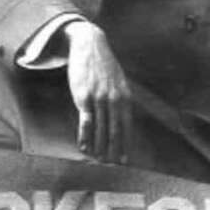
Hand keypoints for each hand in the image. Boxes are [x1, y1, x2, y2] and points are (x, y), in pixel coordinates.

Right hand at [65, 20, 131, 163]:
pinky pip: (86, 122)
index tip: (124, 160)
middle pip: (114, 131)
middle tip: (110, 165)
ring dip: (99, 148)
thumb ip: (121, 99)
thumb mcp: (119, 80)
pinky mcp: (83, 96)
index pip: (127, 126)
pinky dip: (85, 137)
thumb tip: (124, 118)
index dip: (125, 144)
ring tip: (98, 160)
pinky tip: (84, 148)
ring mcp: (98, 98)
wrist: (89, 44)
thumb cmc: (104, 64)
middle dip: (113, 150)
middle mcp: (114, 99)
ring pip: (100, 129)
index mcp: (125, 96)